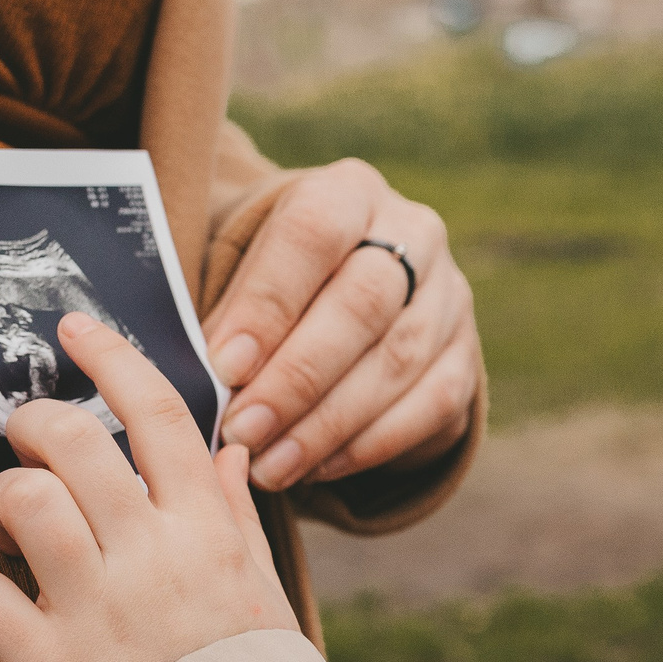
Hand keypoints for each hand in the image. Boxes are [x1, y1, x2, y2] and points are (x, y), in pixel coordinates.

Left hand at [0, 313, 297, 661]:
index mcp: (209, 530)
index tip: (75, 329)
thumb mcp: (262, 591)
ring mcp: (96, 610)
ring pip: (19, 500)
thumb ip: (233, 514)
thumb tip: (229, 450)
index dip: (111, 357)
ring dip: (0, 502)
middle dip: (35, 426)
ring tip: (8, 527)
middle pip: (71, 439)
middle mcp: (152, 556)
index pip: (158, 412)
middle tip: (28, 443)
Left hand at [203, 160, 480, 492]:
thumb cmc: (276, 285)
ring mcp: (449, 296)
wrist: (346, 292)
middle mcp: (412, 234)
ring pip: (398, 361)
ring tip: (269, 464)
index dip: (269, 303)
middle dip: (297, 376)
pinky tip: (317, 468)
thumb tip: (198, 381)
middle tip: (244, 429)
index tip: (225, 367)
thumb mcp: (244, 271)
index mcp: (347, 193)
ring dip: (327, 424)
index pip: (313, 236)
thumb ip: (228, 313)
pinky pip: (429, 407)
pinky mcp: (464, 355)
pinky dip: (369, 445)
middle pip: (363, 303)